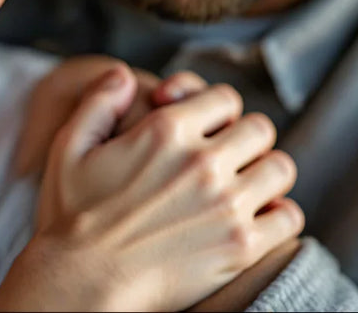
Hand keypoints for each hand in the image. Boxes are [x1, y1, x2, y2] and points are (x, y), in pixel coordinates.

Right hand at [0, 67, 302, 310]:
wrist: (80, 284)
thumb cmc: (70, 218)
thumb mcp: (69, 146)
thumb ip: (99, 101)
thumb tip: (124, 74)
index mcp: (166, 131)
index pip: (225, 98)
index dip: (217, 109)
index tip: (206, 128)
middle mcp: (202, 162)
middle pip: (260, 129)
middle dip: (245, 138)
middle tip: (228, 157)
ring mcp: (226, 205)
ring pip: (280, 168)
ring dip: (265, 172)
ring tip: (243, 186)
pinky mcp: (240, 246)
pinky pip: (288, 217)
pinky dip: (277, 215)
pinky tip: (254, 220)